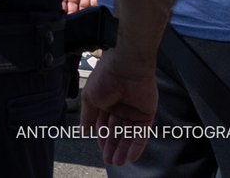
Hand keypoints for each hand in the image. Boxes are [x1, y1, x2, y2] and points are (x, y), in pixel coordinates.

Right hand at [80, 50, 157, 167]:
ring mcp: (133, 112)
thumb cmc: (105, 78)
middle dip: (112, 147)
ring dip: (123, 149)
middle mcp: (119, 108)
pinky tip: (130, 156)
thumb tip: (83, 131)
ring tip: (117, 161)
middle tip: (109, 160)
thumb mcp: (90, 98)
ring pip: (128, 135)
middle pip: (116, 132)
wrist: (126, 68)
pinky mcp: (146, 115)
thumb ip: (88, 117)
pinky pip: (142, 133)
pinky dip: (136, 146)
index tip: (101, 149)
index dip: (102, 137)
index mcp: (105, 102)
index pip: (103, 124)